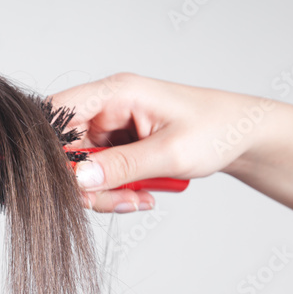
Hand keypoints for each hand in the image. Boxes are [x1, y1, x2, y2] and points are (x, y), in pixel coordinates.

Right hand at [51, 73, 277, 212]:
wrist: (243, 136)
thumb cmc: (216, 130)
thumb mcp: (170, 153)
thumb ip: (122, 167)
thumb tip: (78, 179)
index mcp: (115, 92)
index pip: (57, 112)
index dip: (49, 146)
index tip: (65, 179)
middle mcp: (106, 107)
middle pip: (65, 149)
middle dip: (86, 183)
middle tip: (119, 201)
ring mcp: (110, 128)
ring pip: (80, 169)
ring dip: (104, 193)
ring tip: (137, 201)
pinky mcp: (116, 147)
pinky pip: (99, 176)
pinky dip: (114, 192)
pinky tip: (140, 197)